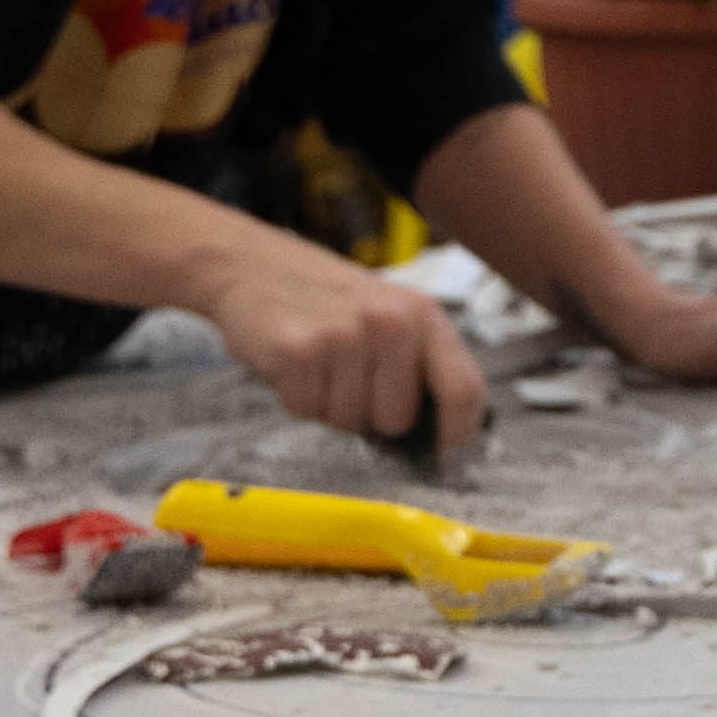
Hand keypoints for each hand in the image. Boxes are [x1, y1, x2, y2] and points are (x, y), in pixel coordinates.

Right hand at [203, 240, 484, 456]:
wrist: (253, 264)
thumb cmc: (328, 300)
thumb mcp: (390, 316)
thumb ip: (418, 365)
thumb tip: (437, 436)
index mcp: (423, 315)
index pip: (464, 389)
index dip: (457, 432)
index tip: (444, 451)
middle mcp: (390, 322)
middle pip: (398, 419)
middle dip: (372, 415)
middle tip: (349, 377)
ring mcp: (343, 335)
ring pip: (349, 420)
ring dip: (330, 405)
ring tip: (320, 363)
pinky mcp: (297, 350)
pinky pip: (306, 410)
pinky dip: (297, 398)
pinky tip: (294, 363)